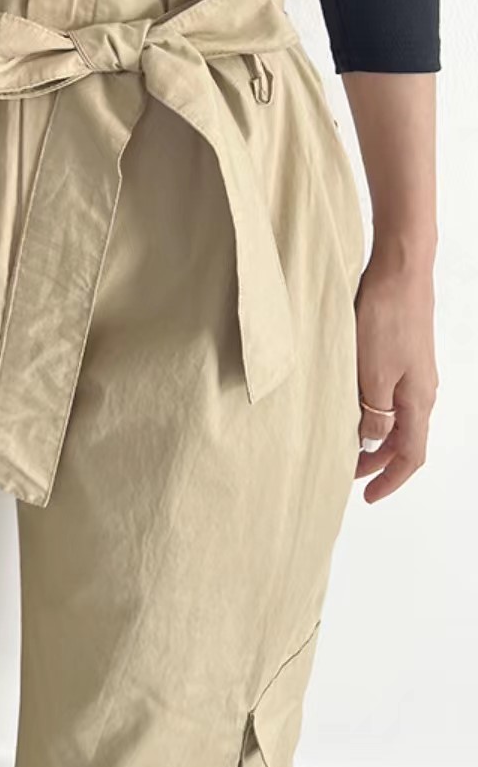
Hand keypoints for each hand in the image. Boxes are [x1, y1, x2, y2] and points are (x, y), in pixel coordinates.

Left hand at [353, 246, 437, 502]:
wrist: (400, 271)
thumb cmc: (386, 318)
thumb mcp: (372, 373)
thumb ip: (373, 411)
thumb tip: (373, 440)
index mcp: (418, 400)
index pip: (411, 455)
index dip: (390, 480)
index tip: (368, 496)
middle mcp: (422, 389)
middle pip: (405, 439)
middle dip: (378, 461)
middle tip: (347, 471)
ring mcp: (414, 370)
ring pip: (398, 417)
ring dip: (374, 434)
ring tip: (345, 440)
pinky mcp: (402, 352)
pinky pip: (391, 395)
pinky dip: (374, 410)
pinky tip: (352, 403)